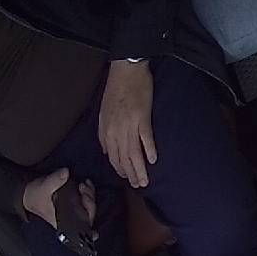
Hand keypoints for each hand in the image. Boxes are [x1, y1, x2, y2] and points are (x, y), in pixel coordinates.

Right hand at [22, 169, 96, 229]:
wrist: (28, 193)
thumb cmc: (35, 195)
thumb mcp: (43, 186)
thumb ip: (55, 180)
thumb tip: (66, 172)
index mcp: (63, 221)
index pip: (80, 230)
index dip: (89, 232)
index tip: (95, 233)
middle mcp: (70, 219)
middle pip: (88, 215)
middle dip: (89, 201)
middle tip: (83, 189)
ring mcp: (74, 211)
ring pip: (89, 207)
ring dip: (89, 195)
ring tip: (83, 185)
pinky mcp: (75, 204)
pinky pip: (86, 200)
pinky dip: (88, 192)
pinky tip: (86, 184)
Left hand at [98, 59, 157, 187]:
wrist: (126, 70)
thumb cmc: (116, 89)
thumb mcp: (103, 111)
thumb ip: (104, 132)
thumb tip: (106, 150)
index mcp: (106, 129)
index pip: (112, 155)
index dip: (119, 168)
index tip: (126, 178)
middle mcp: (116, 129)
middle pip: (123, 157)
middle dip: (130, 173)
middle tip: (138, 185)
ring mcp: (129, 124)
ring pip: (133, 152)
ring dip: (140, 168)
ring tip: (145, 180)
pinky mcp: (142, 117)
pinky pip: (146, 138)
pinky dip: (149, 149)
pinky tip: (153, 160)